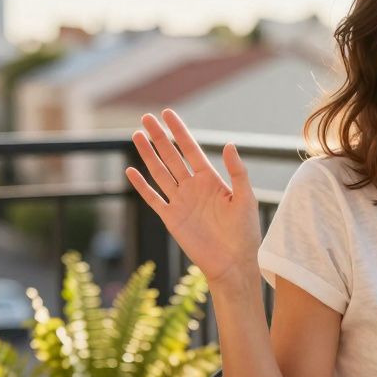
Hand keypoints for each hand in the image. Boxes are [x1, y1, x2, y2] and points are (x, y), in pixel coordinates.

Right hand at [125, 109, 261, 285]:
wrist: (233, 262)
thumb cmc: (244, 232)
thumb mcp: (245, 198)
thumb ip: (237, 171)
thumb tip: (229, 144)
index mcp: (211, 179)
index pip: (191, 149)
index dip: (179, 131)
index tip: (168, 113)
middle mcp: (193, 187)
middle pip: (171, 156)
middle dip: (159, 137)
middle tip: (146, 117)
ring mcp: (180, 202)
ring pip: (160, 173)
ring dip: (148, 155)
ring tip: (137, 135)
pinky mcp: (171, 218)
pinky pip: (153, 198)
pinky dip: (142, 185)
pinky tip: (131, 170)